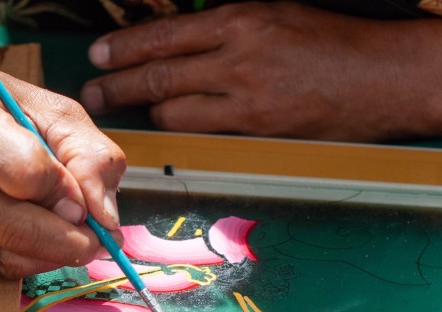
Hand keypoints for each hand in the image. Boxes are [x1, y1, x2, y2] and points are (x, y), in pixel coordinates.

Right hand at [0, 66, 125, 278]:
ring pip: (1, 256)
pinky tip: (29, 238)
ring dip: (46, 256)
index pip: (28, 176)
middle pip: (14, 227)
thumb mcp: (51, 111)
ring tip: (64, 236)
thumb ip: (90, 155)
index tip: (86, 202)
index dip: (68, 195)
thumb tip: (104, 217)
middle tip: (94, 240)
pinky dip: (20, 260)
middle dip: (68, 241)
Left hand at [81, 1, 441, 141]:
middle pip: (160, 73)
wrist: (381, 77)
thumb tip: (179, 45)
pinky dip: (179, 130)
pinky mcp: (256, 129)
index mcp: (242, 19)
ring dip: (146, 112)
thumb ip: (225, 31)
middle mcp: (239, 56)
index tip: (99, 55)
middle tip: (93, 93)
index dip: (126, 48)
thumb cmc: (331, 44)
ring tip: (124, 112)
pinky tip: (166, 126)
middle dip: (118, 85)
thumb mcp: (274, 16)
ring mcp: (246, 96)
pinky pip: (202, 132)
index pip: (166, 34)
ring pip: (174, 108)